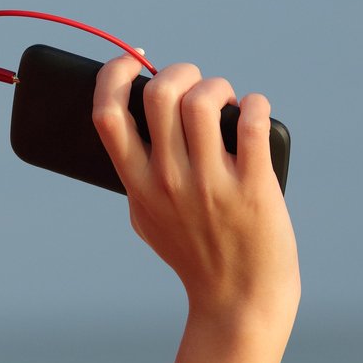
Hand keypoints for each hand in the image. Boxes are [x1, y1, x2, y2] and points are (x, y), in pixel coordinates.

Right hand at [91, 53, 299, 321]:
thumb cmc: (193, 254)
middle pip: (159, 95)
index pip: (107, 114)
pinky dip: (255, 103)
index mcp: (137, 185)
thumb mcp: (146, 218)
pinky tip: (254, 109)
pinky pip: (252, 122)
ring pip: (204, 101)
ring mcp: (212, 183)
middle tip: (194, 85)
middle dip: (178, 71)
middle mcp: (170, 180)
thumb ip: (135, 174)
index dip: (114, 74)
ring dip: (217, 86)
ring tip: (227, 99)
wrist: (238, 301)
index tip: (132, 61)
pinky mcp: (254, 186)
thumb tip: (134, 120)